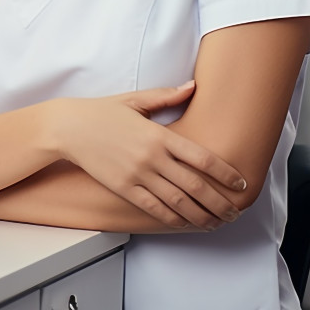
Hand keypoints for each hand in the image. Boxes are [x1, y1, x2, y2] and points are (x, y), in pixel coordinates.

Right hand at [47, 82, 247, 229]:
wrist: (69, 128)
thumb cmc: (101, 112)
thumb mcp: (135, 100)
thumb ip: (166, 96)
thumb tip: (192, 86)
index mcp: (158, 134)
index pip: (201, 158)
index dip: (225, 173)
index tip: (240, 182)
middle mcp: (151, 157)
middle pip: (196, 185)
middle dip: (220, 201)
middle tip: (236, 211)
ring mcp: (137, 175)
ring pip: (178, 202)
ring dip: (202, 215)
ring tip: (217, 222)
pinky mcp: (124, 188)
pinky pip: (155, 208)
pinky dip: (174, 219)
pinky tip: (186, 222)